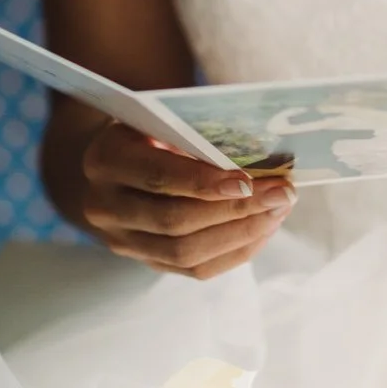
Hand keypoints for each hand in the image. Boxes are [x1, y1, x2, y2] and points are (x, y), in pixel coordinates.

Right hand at [72, 119, 296, 278]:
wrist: (115, 163)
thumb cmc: (149, 129)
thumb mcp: (160, 118)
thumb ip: (194, 132)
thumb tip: (258, 151)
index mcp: (105, 160)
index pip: (157, 177)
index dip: (203, 183)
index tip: (249, 181)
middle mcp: (104, 207)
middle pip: (174, 221)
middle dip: (235, 210)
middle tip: (282, 194)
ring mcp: (123, 241)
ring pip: (186, 253)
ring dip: (241, 234)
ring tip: (278, 212)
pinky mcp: (146, 262)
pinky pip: (195, 269)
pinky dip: (235, 251)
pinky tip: (262, 229)